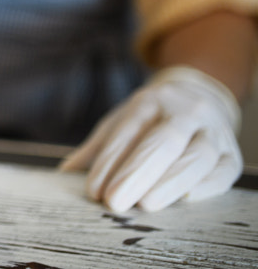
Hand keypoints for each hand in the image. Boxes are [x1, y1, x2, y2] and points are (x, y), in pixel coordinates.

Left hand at [59, 66, 241, 212]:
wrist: (198, 94)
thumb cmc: (152, 117)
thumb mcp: (122, 121)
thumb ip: (97, 148)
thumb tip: (65, 173)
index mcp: (149, 102)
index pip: (128, 132)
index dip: (110, 162)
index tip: (95, 191)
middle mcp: (183, 111)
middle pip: (162, 141)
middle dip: (137, 173)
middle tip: (115, 202)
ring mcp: (211, 129)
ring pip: (196, 155)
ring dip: (170, 182)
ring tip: (147, 204)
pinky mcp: (232, 150)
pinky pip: (225, 167)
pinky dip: (209, 184)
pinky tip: (187, 198)